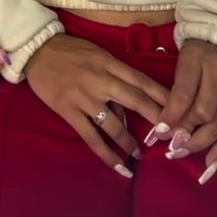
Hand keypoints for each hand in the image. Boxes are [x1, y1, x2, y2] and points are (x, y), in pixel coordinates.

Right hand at [24, 33, 169, 177]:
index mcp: (108, 62)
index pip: (141, 80)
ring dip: (130, 142)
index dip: (162, 96)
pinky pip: (91, 137)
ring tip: (140, 154)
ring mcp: (84, 97)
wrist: (36, 49)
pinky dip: (107, 154)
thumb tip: (127, 108)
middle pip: (135, 100)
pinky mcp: (69, 110)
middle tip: (173, 136)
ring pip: (114, 124)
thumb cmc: (69, 50)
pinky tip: (119, 166)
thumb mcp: (96, 54)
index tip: (180, 109)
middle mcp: (100, 79)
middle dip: (157, 119)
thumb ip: (114, 76)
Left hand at [149, 40, 216, 183]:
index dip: (171, 117)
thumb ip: (174, 94)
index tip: (158, 134)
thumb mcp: (179, 64)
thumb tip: (164, 131)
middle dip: (186, 135)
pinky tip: (209, 164)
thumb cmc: (195, 55)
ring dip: (201, 145)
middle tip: (171, 149)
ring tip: (183, 154)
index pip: (184, 93)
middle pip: (205, 113)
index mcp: (197, 56)